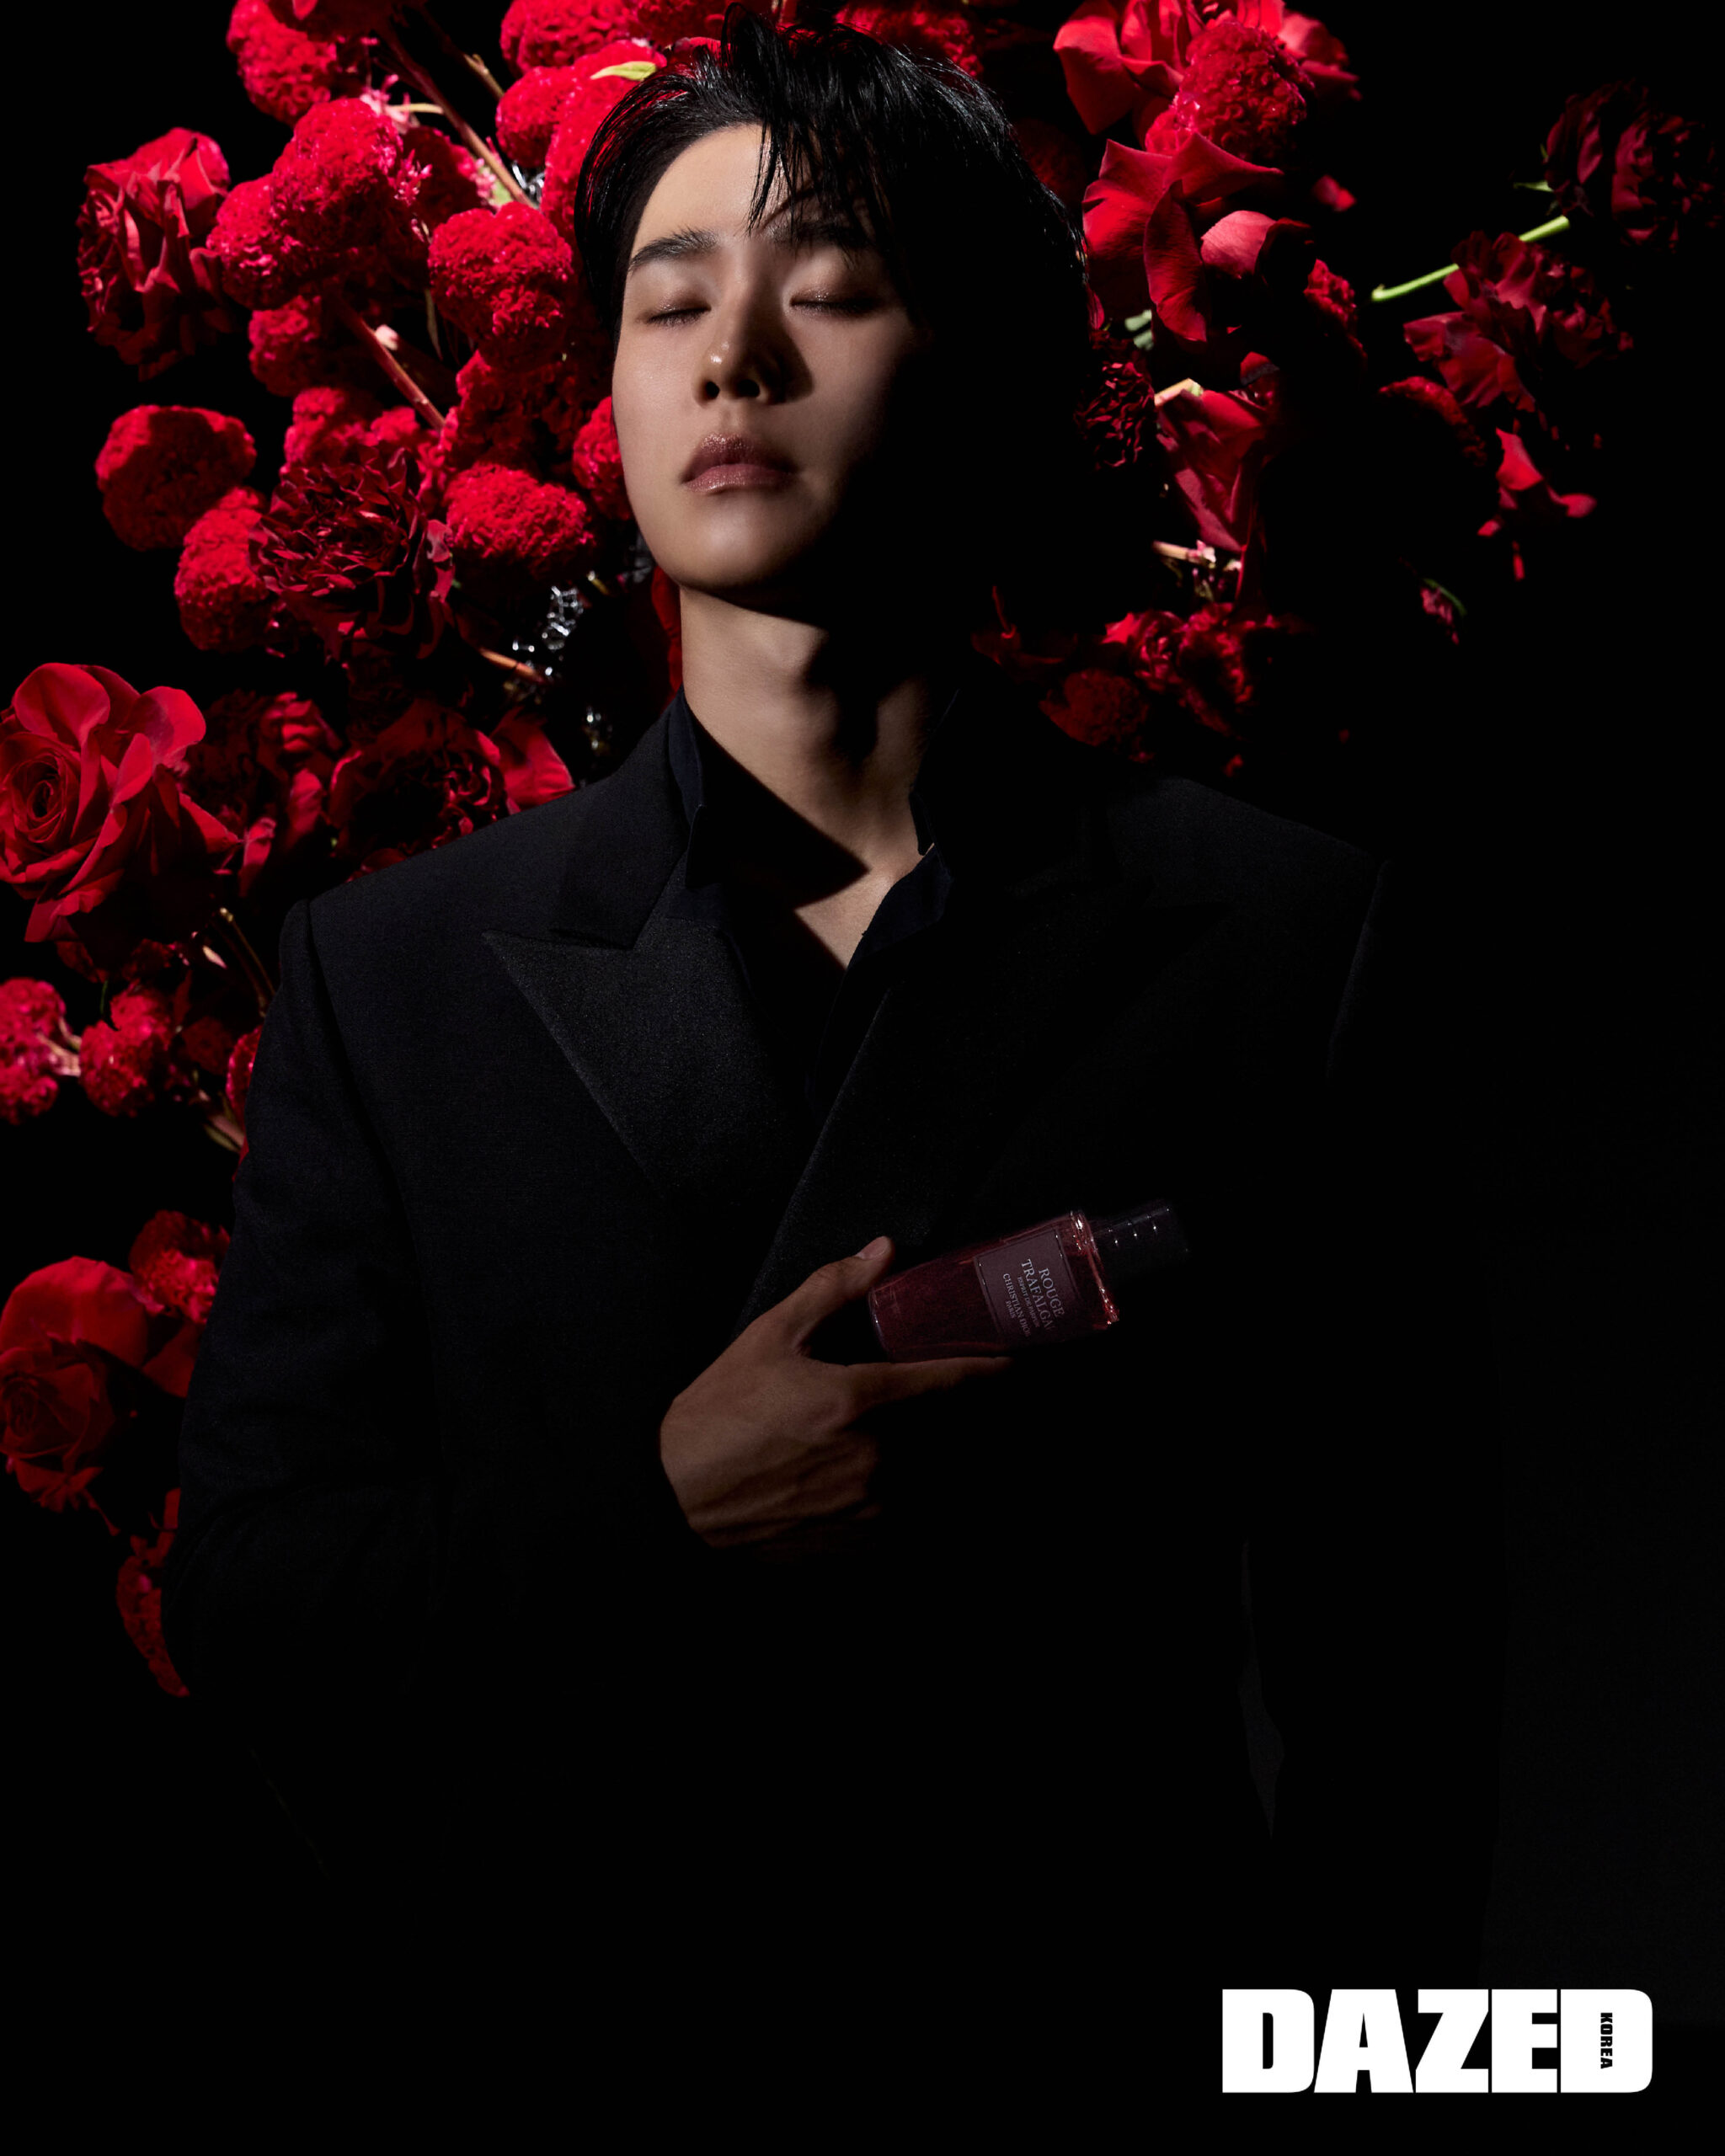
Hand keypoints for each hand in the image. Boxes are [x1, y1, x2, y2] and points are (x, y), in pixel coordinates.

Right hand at [658, 1235, 1013, 1548]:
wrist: (674, 1501)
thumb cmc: (714, 1418)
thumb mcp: (768, 1338)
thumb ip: (832, 1291)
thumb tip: (880, 1253)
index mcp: (857, 1400)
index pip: (951, 1382)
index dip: (992, 1371)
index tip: (1013, 1364)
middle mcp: (875, 1458)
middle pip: (955, 1433)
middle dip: (971, 1414)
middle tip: (977, 1397)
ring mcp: (870, 1507)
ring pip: (938, 1477)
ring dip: (949, 1457)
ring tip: (942, 1438)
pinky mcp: (858, 1542)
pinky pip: (911, 1517)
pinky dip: (918, 1496)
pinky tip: (899, 1481)